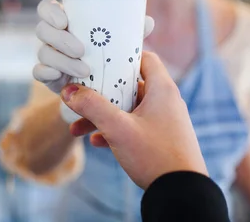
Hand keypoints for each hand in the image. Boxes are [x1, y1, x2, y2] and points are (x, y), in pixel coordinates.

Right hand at [32, 0, 153, 93]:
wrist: (104, 92)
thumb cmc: (112, 59)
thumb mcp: (121, 45)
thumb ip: (130, 33)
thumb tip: (147, 22)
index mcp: (67, 21)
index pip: (47, 8)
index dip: (50, 11)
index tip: (64, 21)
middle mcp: (54, 36)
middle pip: (42, 29)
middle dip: (60, 39)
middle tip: (81, 50)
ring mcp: (49, 56)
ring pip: (43, 52)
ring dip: (62, 60)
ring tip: (84, 70)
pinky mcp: (48, 77)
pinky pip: (38, 72)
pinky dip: (49, 74)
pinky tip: (62, 78)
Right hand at [60, 51, 207, 189]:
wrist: (181, 194)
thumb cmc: (155, 156)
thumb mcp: (118, 128)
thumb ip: (92, 106)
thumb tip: (69, 91)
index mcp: (162, 90)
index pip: (144, 58)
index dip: (123, 56)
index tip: (101, 59)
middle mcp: (165, 102)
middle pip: (130, 85)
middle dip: (102, 93)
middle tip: (82, 95)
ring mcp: (164, 121)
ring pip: (128, 109)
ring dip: (103, 115)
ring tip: (78, 127)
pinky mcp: (160, 139)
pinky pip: (134, 127)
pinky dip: (115, 130)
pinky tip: (96, 142)